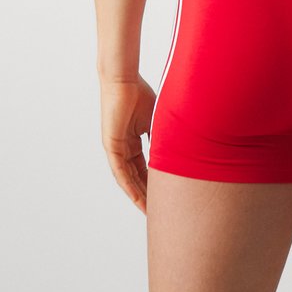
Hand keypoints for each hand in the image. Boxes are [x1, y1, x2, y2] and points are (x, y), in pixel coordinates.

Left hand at [98, 74, 155, 214]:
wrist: (123, 80)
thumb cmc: (139, 92)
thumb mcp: (156, 119)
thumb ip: (163, 134)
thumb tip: (179, 148)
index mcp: (133, 140)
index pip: (144, 167)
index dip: (152, 182)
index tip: (163, 195)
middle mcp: (123, 147)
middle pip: (136, 176)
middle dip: (146, 194)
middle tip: (157, 210)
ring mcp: (116, 147)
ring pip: (128, 178)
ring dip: (138, 195)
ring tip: (148, 210)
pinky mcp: (111, 146)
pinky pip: (120, 171)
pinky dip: (129, 185)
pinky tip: (136, 197)